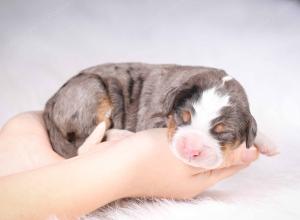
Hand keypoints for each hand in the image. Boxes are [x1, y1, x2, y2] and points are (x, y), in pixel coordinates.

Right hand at [77, 122, 258, 199]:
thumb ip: (219, 156)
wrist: (112, 164)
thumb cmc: (151, 159)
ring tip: (216, 124)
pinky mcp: (158, 160)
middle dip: (224, 144)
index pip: (229, 166)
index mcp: (197, 182)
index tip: (249, 135)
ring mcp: (171, 170)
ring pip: (196, 153)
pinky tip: (190, 127)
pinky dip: (188, 137)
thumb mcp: (189, 156)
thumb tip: (251, 154)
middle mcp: (185, 179)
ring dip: (205, 139)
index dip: (241, 151)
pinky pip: (180, 148)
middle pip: (213, 160)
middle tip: (233, 124)